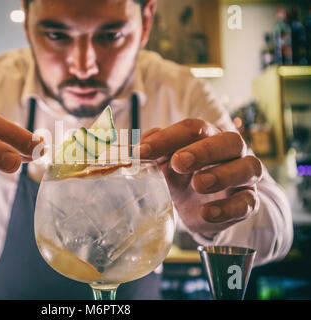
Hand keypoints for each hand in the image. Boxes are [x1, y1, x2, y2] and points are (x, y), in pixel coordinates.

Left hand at [137, 119, 262, 237]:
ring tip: (198, 184)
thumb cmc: (181, 177)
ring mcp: (243, 176)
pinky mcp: (248, 201)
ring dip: (222, 175)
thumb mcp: (163, 164)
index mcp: (207, 136)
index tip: (141, 153)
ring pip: (248, 167)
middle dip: (203, 151)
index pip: (192, 128)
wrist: (197, 209)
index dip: (167, 138)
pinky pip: (247, 202)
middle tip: (178, 162)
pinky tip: (208, 212)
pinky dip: (228, 208)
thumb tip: (139, 147)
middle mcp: (230, 151)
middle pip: (228, 141)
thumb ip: (152, 153)